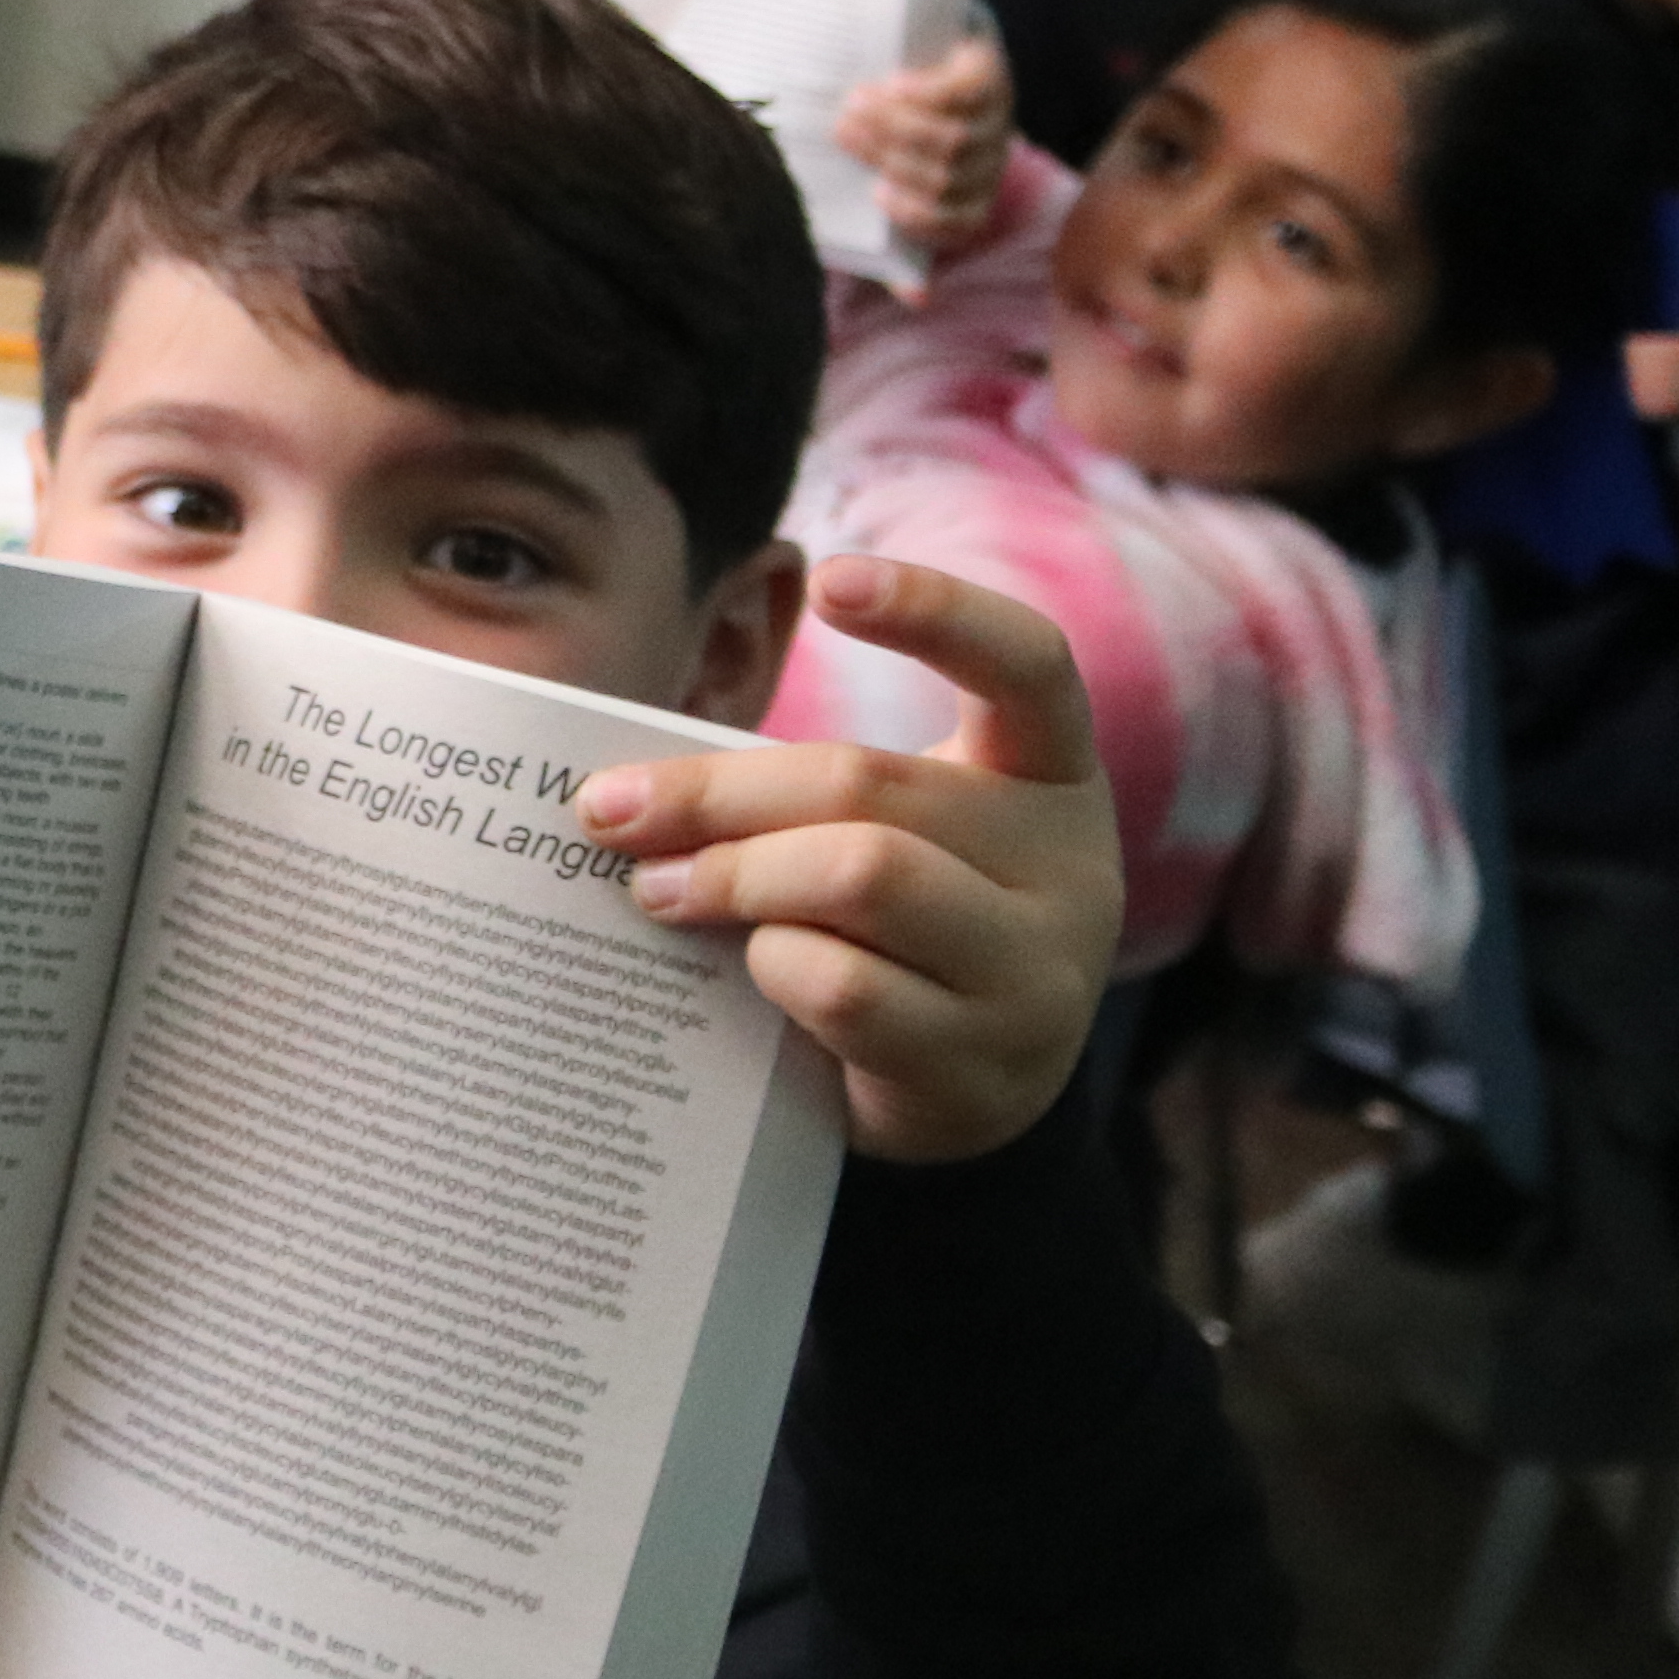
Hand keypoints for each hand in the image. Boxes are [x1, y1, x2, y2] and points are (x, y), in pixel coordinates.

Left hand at [573, 553, 1117, 1164]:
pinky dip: (773, 966)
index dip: (938, 611)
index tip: (829, 580)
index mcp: (1049, 777)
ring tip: (655, 890)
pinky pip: (847, 988)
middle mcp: (1069, 867)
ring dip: (733, 877)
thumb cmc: (896, 934)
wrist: (962, 1098)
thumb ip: (805, 794)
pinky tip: (748, 969)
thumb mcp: (888, 838)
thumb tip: (622, 794)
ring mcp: (1038, 975)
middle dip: (718, 795)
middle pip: (873, 786)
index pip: (1028, 662)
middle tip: (610, 813)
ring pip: (861, 878)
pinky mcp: (983, 1068)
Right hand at [834, 30, 1013, 263]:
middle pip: (945, 174)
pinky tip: (890, 82)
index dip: (921, 216)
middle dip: (888, 155)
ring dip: (896, 121)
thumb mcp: (892, 185)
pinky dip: (922, 91)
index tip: (876, 196)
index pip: (959, 223)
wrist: (929, 54)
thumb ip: (895, 240)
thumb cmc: (899, 133)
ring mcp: (996, 119)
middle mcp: (990, 164)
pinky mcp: (992, 75)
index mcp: (973, 200)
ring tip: (853, 102)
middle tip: (840, 131)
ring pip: (951, 136)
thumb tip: (919, 300)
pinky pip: (961, 92)